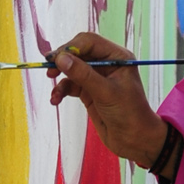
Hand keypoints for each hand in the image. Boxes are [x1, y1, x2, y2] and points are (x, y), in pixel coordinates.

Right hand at [45, 32, 170, 168]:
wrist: (135, 140)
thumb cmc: (129, 114)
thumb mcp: (106, 93)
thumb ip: (83, 75)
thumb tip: (60, 58)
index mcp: (117, 56)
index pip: (89, 42)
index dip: (71, 47)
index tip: (56, 59)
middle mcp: (107, 63)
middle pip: (78, 53)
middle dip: (63, 61)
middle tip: (49, 70)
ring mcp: (97, 78)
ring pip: (72, 70)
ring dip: (60, 79)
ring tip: (54, 94)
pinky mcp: (89, 92)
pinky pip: (70, 85)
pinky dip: (62, 91)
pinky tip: (56, 100)